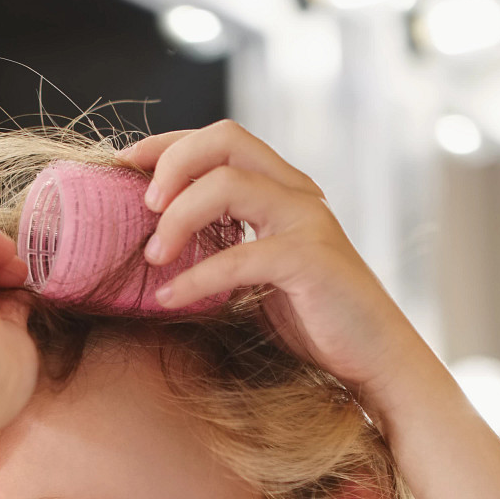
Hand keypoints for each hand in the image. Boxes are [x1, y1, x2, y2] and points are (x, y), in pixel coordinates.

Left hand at [120, 122, 423, 405]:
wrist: (374, 359)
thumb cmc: (312, 321)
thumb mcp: (257, 271)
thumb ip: (223, 243)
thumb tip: (151, 243)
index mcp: (282, 188)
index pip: (220, 139)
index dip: (168, 143)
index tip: (124, 164)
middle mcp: (296, 192)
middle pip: (225, 139)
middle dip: (171, 164)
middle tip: (141, 208)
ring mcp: (307, 221)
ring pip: (227, 185)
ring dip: (177, 218)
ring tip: (152, 257)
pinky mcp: (311, 259)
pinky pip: (239, 256)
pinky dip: (196, 277)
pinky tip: (168, 298)